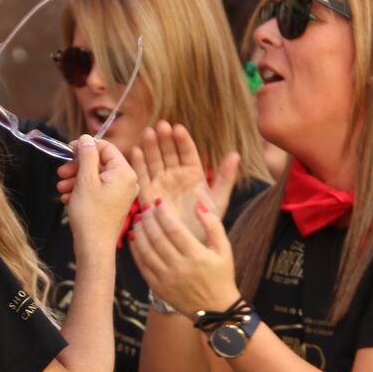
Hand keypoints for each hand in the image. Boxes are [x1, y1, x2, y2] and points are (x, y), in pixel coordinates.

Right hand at [58, 135, 138, 255]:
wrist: (94, 247)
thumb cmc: (91, 214)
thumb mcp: (86, 180)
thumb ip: (87, 156)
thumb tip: (86, 139)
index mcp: (125, 172)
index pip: (106, 148)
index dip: (85, 147)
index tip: (68, 151)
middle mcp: (128, 181)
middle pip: (99, 162)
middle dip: (77, 166)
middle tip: (61, 173)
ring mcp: (121, 194)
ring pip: (95, 177)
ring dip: (76, 179)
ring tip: (61, 188)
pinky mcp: (114, 204)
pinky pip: (97, 190)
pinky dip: (81, 191)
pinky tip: (67, 198)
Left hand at [129, 198, 239, 317]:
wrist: (216, 310)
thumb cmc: (222, 276)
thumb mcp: (224, 249)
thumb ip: (213, 224)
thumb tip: (198, 205)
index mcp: (197, 256)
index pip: (173, 228)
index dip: (163, 212)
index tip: (158, 201)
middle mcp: (180, 268)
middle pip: (157, 237)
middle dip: (149, 219)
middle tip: (146, 207)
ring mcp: (167, 279)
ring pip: (146, 250)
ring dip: (140, 232)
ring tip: (139, 219)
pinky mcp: (158, 288)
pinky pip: (142, 266)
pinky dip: (135, 250)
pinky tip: (134, 238)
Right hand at [131, 121, 238, 241]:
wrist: (189, 245)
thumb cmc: (205, 224)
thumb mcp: (218, 200)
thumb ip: (225, 177)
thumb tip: (235, 154)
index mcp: (193, 174)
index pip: (187, 152)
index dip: (182, 141)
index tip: (178, 128)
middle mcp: (176, 176)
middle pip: (169, 153)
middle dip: (164, 139)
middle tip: (161, 126)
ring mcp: (161, 184)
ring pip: (155, 161)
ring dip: (151, 146)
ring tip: (148, 132)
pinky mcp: (148, 196)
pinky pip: (143, 177)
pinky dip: (138, 164)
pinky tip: (136, 151)